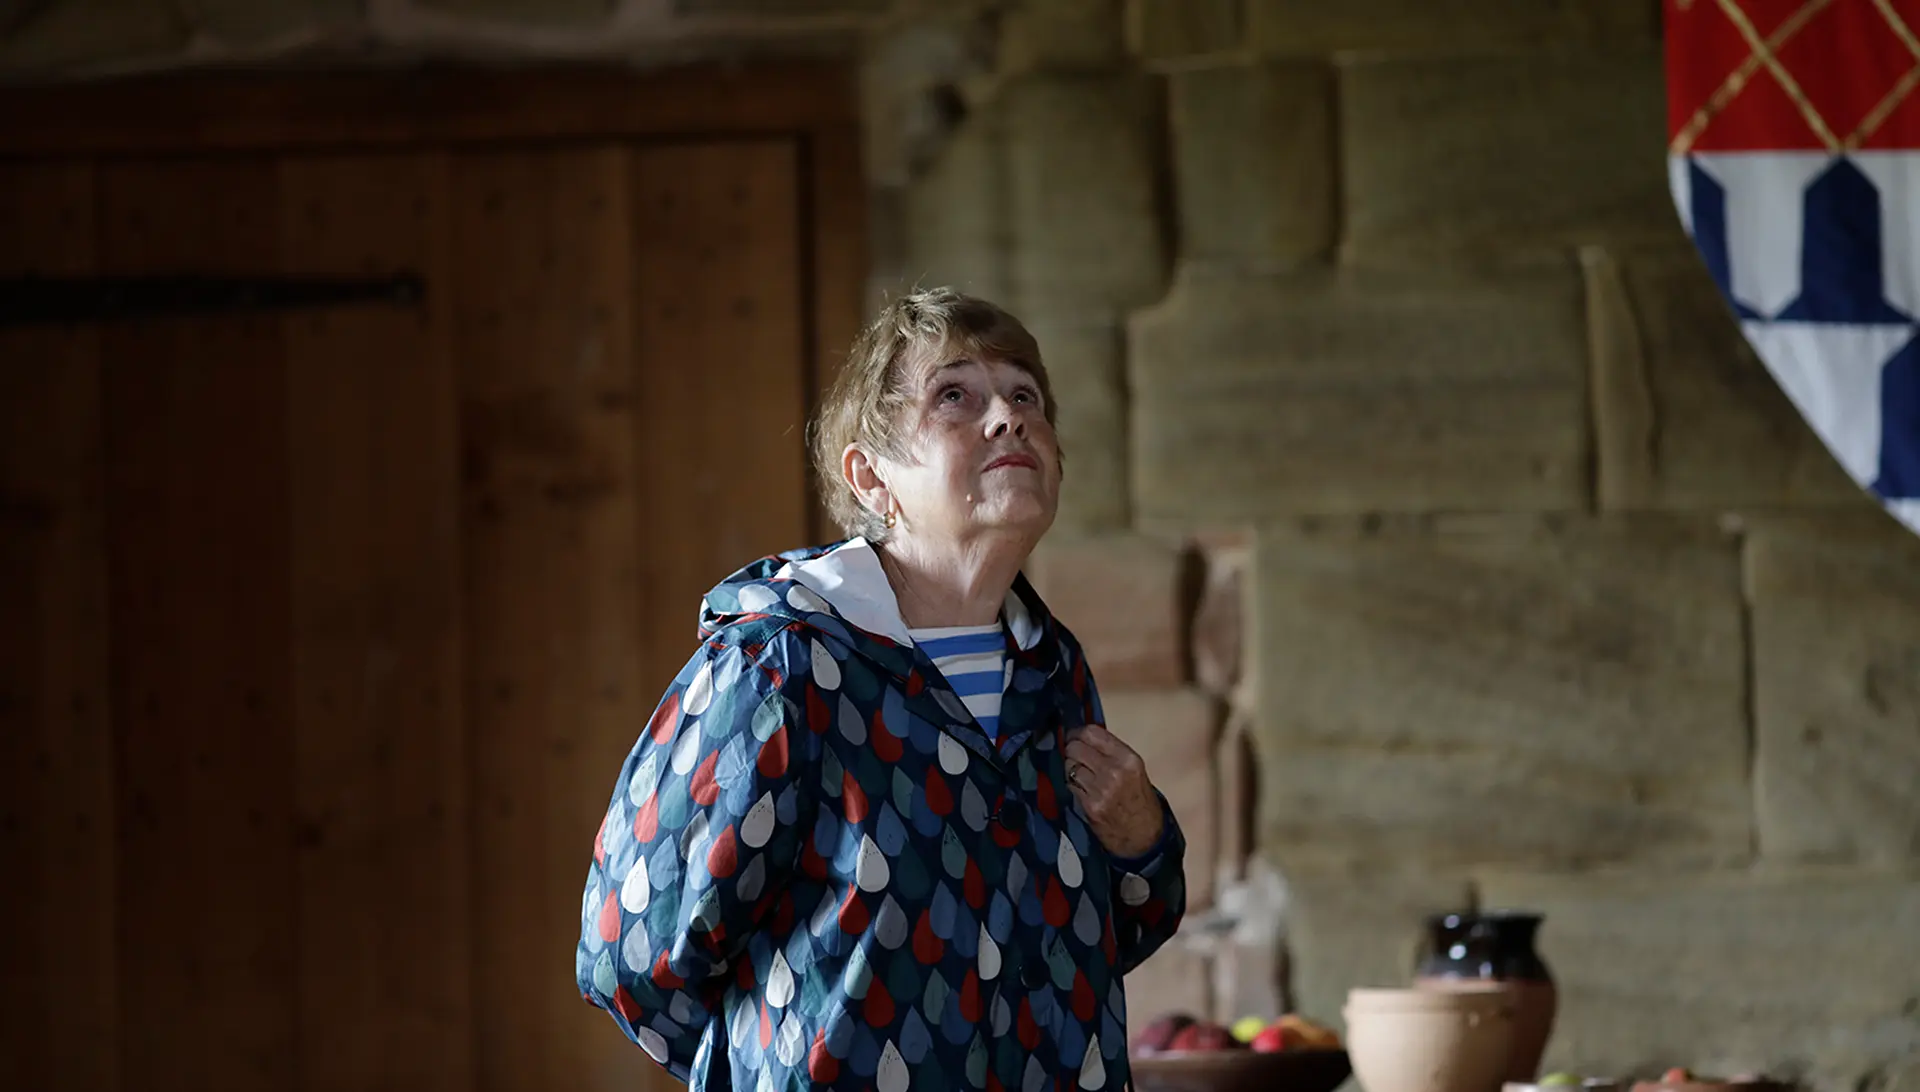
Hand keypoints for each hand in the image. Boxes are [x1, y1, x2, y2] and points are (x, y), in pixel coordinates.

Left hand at [1063, 723, 1164, 858]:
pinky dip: (1072, 785)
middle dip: (1071, 750)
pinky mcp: (1090, 806)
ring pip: (1069, 767)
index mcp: (1128, 758)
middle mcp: (1114, 771)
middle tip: (1073, 755)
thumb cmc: (1140, 801)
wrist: (1145, 836)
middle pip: (1075, 748)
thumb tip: (1084, 737)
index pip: (1092, 732)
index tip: (1073, 735)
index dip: (1077, 732)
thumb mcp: (1134, 770)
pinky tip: (1081, 789)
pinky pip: (1070, 786)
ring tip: (1080, 775)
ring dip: (1070, 769)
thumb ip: (1112, 753)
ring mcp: (1100, 789)